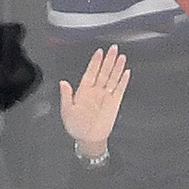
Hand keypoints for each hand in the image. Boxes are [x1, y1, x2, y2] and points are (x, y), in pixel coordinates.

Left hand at [60, 44, 129, 158]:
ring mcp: (106, 96)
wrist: (88, 140)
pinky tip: (126, 73)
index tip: (99, 52)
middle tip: (113, 48)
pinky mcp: (114, 103)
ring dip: (117, 67)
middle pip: (104, 72)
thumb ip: (66, 96)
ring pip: (112, 78)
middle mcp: (96, 91)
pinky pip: (120, 90)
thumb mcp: (67, 111)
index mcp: (84, 91)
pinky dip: (123, 81)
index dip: (95, 62)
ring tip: (121, 57)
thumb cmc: (76, 126)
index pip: (91, 72)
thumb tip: (63, 82)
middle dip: (109, 60)